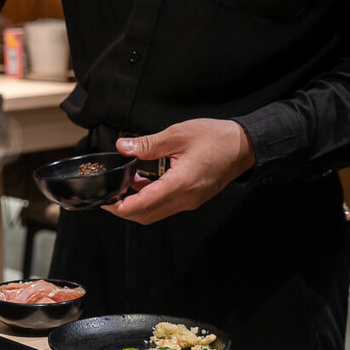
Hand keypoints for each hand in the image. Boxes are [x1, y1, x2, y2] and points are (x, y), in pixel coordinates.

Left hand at [102, 119, 254, 224]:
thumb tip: (123, 147)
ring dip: (136, 205)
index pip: (143, 205)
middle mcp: (186, 199)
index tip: (103, 200)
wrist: (245, 146)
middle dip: (123, 209)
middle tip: (107, 195)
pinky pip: (166, 205)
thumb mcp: (178, 134)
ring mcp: (190, 201)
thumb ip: (148, 144)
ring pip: (155, 212)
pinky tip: (141, 182)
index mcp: (181, 184)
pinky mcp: (193, 198)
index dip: (119, 206)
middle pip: (146, 215)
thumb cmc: (215, 137)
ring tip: (121, 187)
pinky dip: (150, 199)